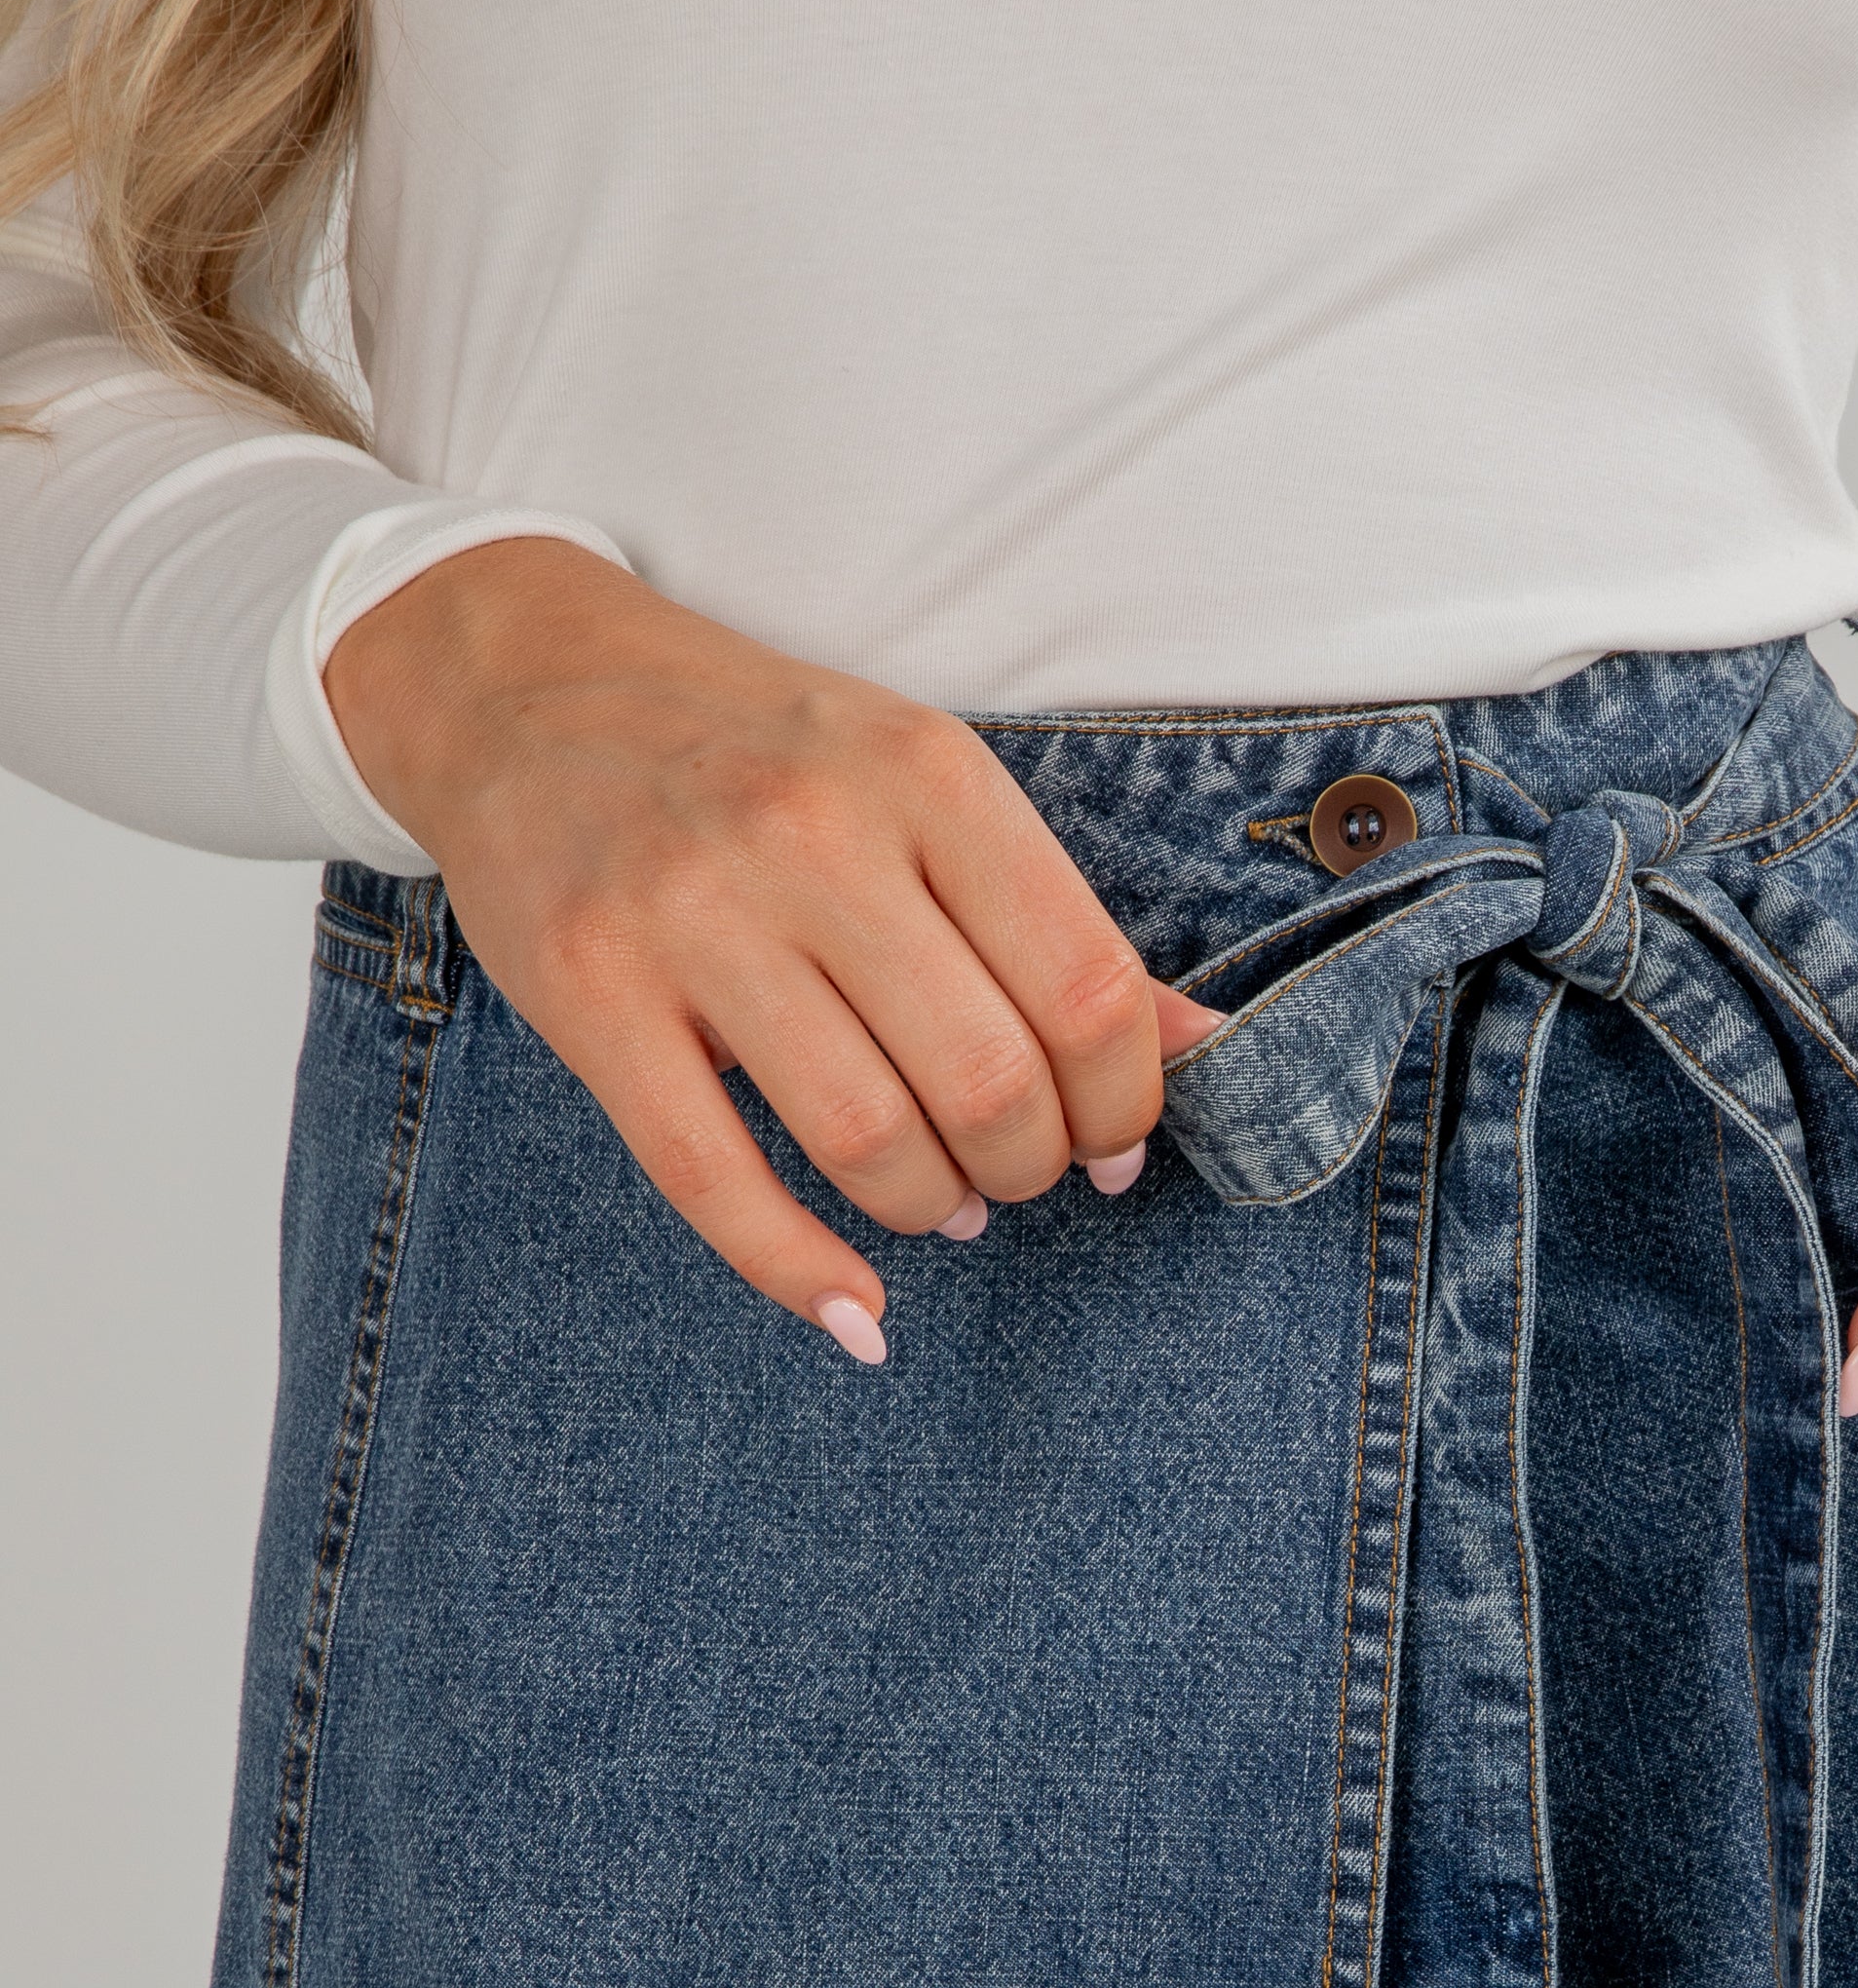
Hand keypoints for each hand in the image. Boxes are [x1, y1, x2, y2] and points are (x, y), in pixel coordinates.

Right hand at [324, 538, 1222, 1358]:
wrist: (523, 682)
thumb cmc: (756, 752)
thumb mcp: (921, 788)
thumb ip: (1053, 921)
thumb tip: (1203, 1050)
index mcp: (925, 776)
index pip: (1088, 990)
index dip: (1125, 1104)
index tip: (1112, 1139)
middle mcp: (812, 836)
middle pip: (989, 1082)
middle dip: (1028, 1168)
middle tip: (1012, 1175)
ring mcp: (690, 916)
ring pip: (868, 1139)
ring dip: (930, 1212)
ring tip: (937, 1204)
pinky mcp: (591, 995)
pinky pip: (717, 1181)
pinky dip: (802, 1272)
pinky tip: (853, 1305)